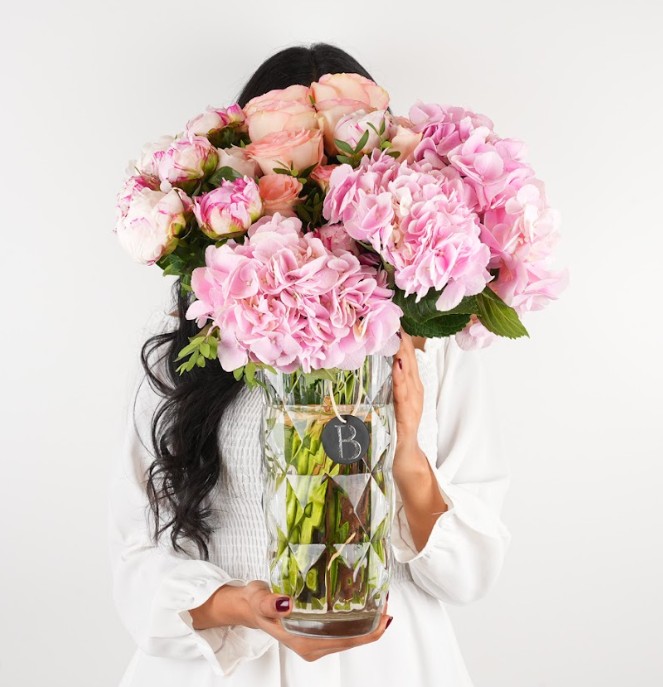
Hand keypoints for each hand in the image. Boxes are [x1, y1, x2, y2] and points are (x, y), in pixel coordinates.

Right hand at [191, 581, 392, 661]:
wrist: (248, 606)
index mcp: (306, 642)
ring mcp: (315, 639)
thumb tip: (286, 602)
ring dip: (366, 619)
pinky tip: (362, 600)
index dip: (369, 631)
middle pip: (353, 639)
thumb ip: (270, 603)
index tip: (385, 615)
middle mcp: (314, 644)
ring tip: (379, 597)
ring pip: (349, 634)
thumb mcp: (260, 600)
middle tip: (386, 598)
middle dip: (373, 623)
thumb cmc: (256, 603)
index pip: (347, 641)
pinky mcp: (315, 630)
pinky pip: (342, 627)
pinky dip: (355, 616)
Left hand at [392, 328, 424, 450]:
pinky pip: (403, 394)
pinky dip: (401, 379)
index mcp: (413, 387)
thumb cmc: (401, 425)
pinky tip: (397, 368)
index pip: (409, 360)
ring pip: (409, 375)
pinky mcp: (407, 414)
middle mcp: (416, 391)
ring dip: (404, 357)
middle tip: (400, 324)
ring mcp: (413, 403)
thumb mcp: (397, 400)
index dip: (405, 343)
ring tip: (399, 340)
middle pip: (411, 364)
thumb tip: (388, 365)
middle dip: (405, 344)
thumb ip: (395, 384)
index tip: (400, 324)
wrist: (407, 452)